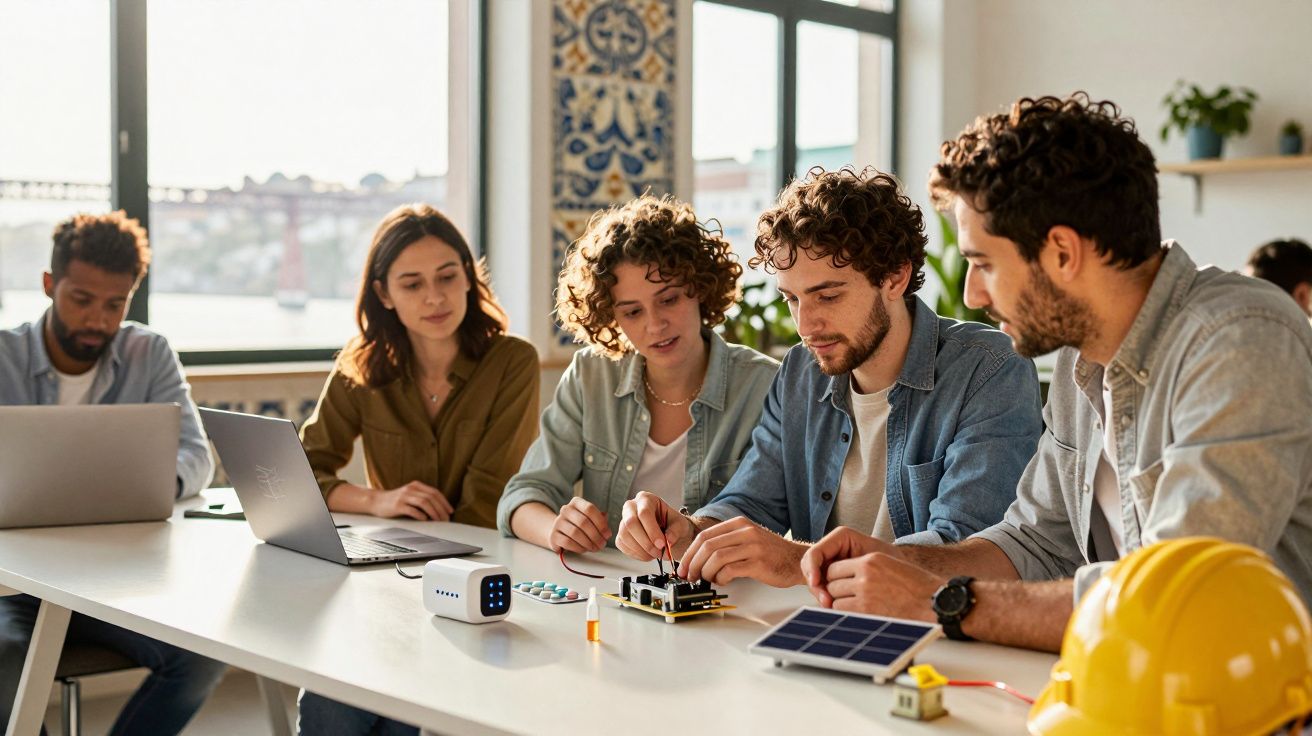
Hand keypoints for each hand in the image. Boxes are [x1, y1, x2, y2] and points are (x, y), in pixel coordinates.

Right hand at [370, 481, 453, 520]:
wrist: (376, 501)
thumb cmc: (395, 500)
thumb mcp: (410, 495)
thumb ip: (422, 498)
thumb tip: (439, 510)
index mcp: (416, 485)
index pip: (434, 492)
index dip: (444, 502)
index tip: (450, 511)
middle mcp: (411, 489)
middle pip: (431, 497)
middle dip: (441, 509)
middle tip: (446, 518)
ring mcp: (403, 496)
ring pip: (424, 502)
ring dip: (433, 512)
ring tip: (438, 520)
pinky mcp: (397, 505)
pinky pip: (412, 510)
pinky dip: (420, 515)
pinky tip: (424, 520)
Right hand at [549, 497, 611, 553]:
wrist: (560, 531)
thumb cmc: (579, 525)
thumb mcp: (590, 519)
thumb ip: (600, 521)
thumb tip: (607, 530)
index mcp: (576, 502)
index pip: (590, 509)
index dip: (601, 522)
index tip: (607, 534)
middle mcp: (565, 509)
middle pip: (583, 522)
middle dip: (596, 536)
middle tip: (602, 544)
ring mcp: (557, 522)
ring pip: (575, 533)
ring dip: (588, 543)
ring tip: (594, 548)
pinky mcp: (553, 535)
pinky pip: (567, 542)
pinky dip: (578, 548)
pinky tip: (584, 549)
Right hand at [616, 492, 693, 560]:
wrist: (667, 531)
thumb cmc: (672, 524)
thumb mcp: (680, 524)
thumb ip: (676, 531)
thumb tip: (669, 540)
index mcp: (646, 499)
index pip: (644, 513)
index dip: (652, 530)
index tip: (662, 544)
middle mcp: (631, 507)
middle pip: (630, 523)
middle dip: (645, 542)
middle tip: (659, 552)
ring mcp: (623, 521)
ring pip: (625, 535)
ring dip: (641, 550)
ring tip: (655, 554)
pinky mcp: (620, 535)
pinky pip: (623, 545)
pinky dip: (636, 554)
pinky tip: (648, 554)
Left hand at [678, 517, 807, 587]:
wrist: (797, 561)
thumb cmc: (770, 554)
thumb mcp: (747, 539)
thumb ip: (726, 544)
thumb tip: (698, 559)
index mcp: (739, 523)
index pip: (704, 536)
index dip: (690, 553)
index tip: (683, 567)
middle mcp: (745, 531)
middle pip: (707, 546)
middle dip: (693, 564)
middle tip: (689, 577)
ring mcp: (753, 546)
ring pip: (716, 558)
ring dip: (705, 573)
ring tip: (707, 580)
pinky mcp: (759, 562)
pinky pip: (730, 570)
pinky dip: (720, 578)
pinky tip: (722, 581)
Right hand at [800, 526, 889, 605]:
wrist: (903, 577)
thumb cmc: (895, 564)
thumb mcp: (879, 561)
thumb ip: (861, 566)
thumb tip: (846, 574)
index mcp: (842, 537)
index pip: (816, 552)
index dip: (812, 568)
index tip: (815, 583)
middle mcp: (833, 548)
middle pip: (810, 567)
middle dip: (815, 585)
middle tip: (825, 601)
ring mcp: (831, 563)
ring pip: (814, 580)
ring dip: (820, 594)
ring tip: (831, 606)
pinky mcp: (833, 578)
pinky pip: (822, 589)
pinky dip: (826, 598)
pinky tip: (834, 606)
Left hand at [822, 552, 943, 621]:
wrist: (935, 602)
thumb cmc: (918, 587)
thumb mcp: (891, 566)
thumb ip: (868, 570)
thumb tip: (847, 581)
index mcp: (871, 559)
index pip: (835, 567)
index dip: (836, 579)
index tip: (842, 586)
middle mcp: (865, 573)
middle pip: (832, 583)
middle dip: (836, 592)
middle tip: (848, 599)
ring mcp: (865, 591)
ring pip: (834, 599)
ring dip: (841, 605)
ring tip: (857, 608)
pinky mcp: (867, 610)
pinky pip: (843, 612)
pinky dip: (847, 616)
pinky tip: (860, 616)